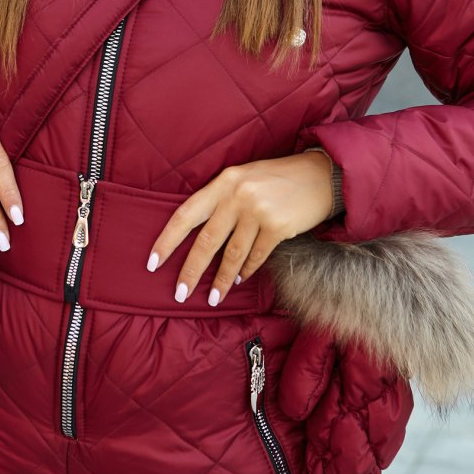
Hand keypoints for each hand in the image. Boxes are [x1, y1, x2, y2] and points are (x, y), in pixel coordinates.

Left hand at [146, 151, 333, 304]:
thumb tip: (196, 234)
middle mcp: (237, 196)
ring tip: (212, 298)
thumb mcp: (243, 178)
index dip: (167, 240)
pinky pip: (256, 256)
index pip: (186, 214)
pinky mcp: (278, 227)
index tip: (153, 262)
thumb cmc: (276, 178)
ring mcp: (258, 212)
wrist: (320, 175)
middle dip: (191, 271)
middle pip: (206, 241)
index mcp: (223, 182)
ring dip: (221, 280)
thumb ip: (221, 199)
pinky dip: (246, 270)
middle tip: (179, 293)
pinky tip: (240, 279)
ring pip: (232, 255)